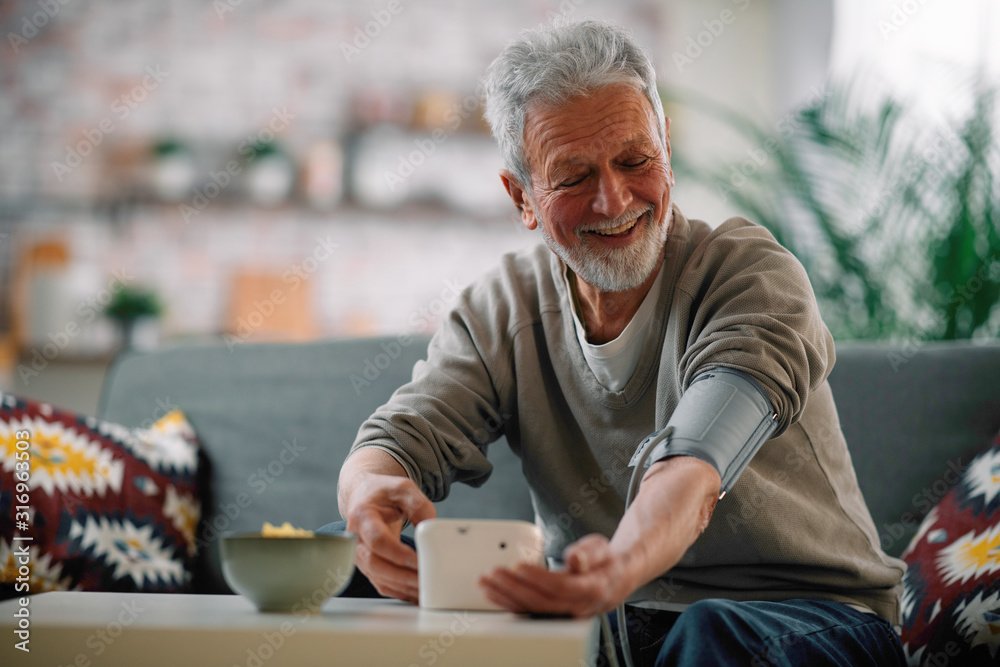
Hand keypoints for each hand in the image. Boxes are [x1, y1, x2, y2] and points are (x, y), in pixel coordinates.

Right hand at [343, 473, 435, 602]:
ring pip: (379, 579)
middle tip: (426, 579)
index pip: (377, 541)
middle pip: (376, 565)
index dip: (397, 553)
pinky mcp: (369, 567)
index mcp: (362, 517)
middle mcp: (356, 540)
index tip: (417, 560)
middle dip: (402, 576)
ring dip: (404, 587)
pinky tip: (418, 593)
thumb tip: (430, 527)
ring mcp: (360, 556)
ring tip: (427, 589)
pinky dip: (401, 592)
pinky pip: (383, 585)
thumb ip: (418, 504)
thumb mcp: (402, 488)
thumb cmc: (383, 493)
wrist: (364, 497)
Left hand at [478, 533, 632, 616]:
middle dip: (513, 587)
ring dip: (505, 596)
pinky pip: (528, 611)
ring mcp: (564, 613)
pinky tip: (493, 593)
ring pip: (531, 609)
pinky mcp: (552, 613)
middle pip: (541, 601)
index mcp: (592, 589)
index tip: (519, 565)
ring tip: (486, 581)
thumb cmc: (604, 562)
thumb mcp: (601, 548)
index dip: (538, 578)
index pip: (561, 587)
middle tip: (494, 572)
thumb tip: (575, 559)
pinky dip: (508, 603)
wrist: (614, 579)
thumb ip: (588, 553)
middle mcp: (577, 606)